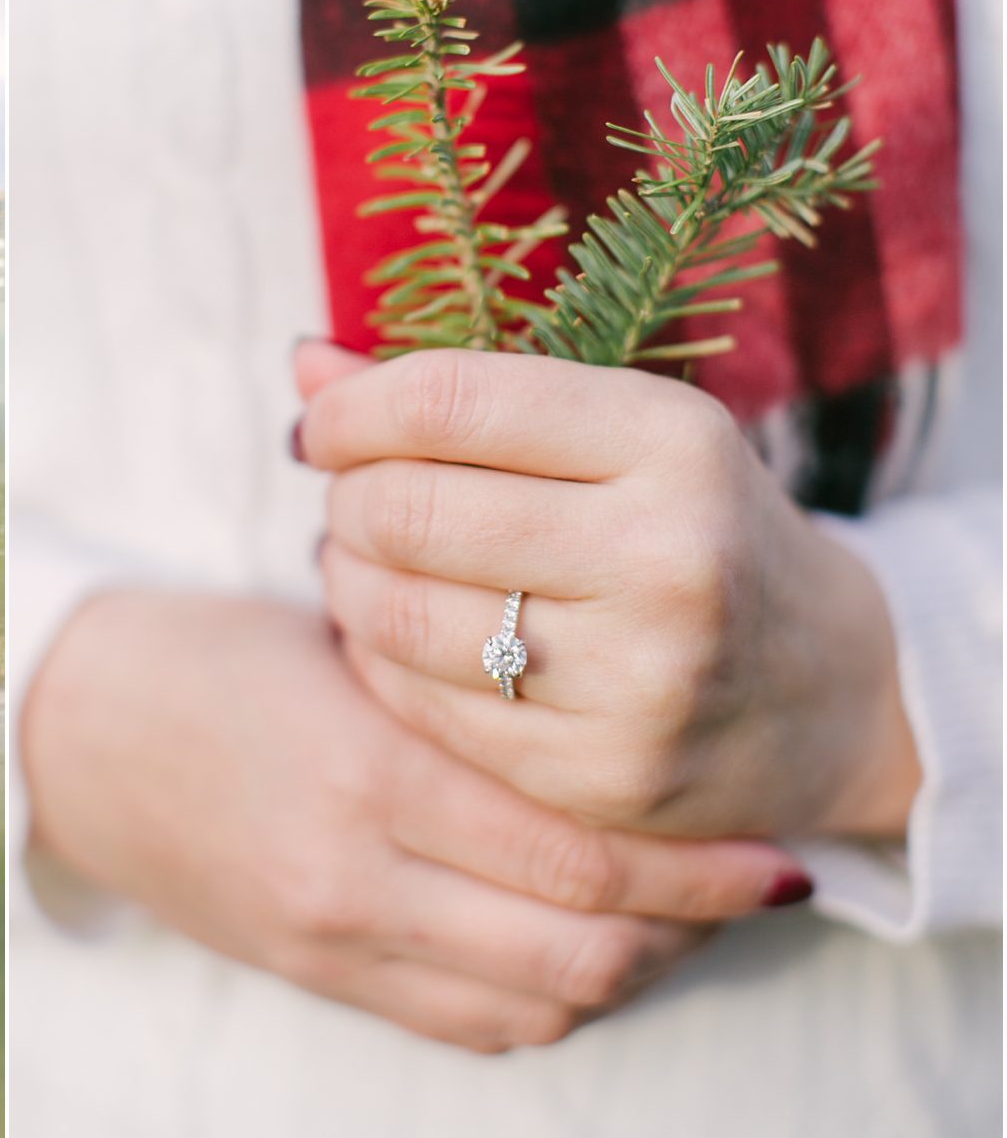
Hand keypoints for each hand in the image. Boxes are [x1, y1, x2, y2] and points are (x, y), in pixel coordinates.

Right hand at [21, 590, 810, 1053]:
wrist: (75, 734)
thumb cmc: (210, 657)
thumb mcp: (332, 637)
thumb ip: (461, 675)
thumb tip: (608, 690)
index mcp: (365, 768)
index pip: (571, 848)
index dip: (692, 860)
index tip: (770, 840)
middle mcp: (356, 876)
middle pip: (579, 946)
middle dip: (691, 922)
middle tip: (756, 877)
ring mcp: (336, 941)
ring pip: (540, 1002)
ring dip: (633, 965)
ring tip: (684, 912)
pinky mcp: (320, 975)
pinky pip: (473, 1025)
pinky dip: (551, 999)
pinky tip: (584, 943)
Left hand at [295, 343, 919, 838]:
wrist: (831, 689)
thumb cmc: (688, 527)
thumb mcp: (611, 433)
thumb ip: (458, 394)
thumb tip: (305, 362)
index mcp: (672, 441)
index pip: (448, 402)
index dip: (349, 410)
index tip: (320, 426)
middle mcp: (666, 558)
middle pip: (406, 510)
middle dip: (344, 500)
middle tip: (344, 501)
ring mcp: (638, 679)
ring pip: (396, 615)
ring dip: (343, 580)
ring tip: (353, 563)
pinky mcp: (600, 775)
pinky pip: (420, 705)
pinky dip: (375, 661)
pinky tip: (389, 637)